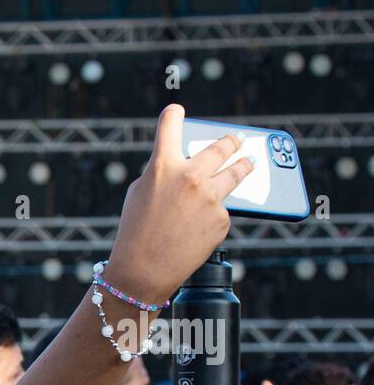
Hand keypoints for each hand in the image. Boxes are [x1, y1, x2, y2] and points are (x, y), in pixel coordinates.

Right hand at [107, 103, 255, 302]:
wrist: (143, 272)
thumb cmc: (135, 233)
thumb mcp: (140, 195)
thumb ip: (163, 174)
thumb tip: (187, 167)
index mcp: (163, 166)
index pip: (170, 125)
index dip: (173, 115)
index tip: (177, 112)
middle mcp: (190, 176)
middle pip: (221, 146)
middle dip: (230, 141)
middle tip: (236, 140)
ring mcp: (210, 197)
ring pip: (237, 172)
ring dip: (245, 165)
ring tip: (250, 163)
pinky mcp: (222, 219)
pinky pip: (223, 210)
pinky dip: (215, 215)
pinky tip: (200, 228)